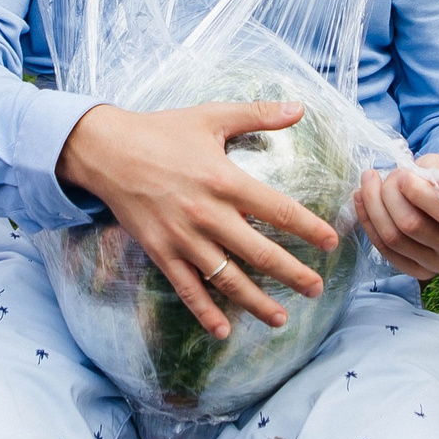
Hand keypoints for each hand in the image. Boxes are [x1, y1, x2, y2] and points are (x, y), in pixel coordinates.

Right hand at [58, 100, 342, 338]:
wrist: (106, 150)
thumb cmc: (161, 130)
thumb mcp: (211, 115)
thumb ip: (258, 114)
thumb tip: (300, 107)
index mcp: (225, 180)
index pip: (277, 210)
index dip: (308, 228)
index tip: (331, 243)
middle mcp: (207, 214)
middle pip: (259, 253)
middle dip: (292, 275)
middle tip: (317, 290)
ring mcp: (183, 237)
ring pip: (227, 279)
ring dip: (256, 302)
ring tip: (281, 317)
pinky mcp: (160, 251)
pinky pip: (187, 288)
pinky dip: (205, 312)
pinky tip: (224, 331)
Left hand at [355, 156, 438, 278]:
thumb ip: (427, 170)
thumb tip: (402, 180)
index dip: (417, 191)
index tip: (402, 174)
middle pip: (411, 225)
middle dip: (388, 194)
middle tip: (382, 176)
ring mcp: (438, 264)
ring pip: (393, 239)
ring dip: (372, 206)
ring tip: (368, 183)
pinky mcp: (417, 272)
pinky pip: (384, 249)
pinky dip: (367, 222)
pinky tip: (362, 200)